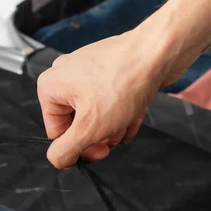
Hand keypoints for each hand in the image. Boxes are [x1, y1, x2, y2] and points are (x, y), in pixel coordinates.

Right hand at [37, 22, 197, 168]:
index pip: (56, 132)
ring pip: (94, 114)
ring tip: (125, 127)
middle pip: (76, 123)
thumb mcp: (90, 128)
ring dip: (111, 129)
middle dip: (97, 137)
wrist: (159, 51)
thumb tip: (57, 159)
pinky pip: (108, 101)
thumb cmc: (125, 81)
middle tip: (113, 142)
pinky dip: (120, 114)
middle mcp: (65, 75)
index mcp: (51, 86)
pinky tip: (133, 119)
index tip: (99, 151)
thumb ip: (66, 150)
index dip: (79, 147)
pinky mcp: (107, 69)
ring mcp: (87, 70)